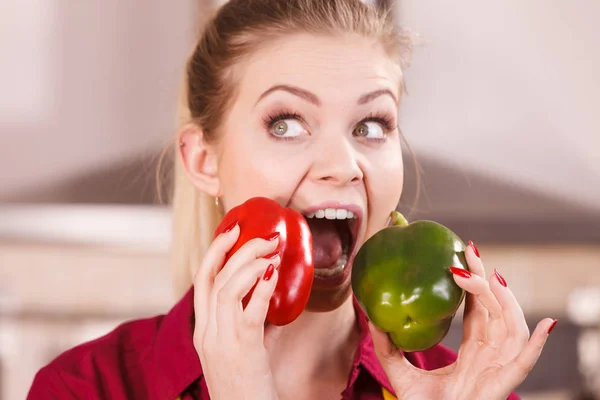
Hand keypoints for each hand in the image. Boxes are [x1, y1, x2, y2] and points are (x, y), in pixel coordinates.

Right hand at [192, 222, 282, 399]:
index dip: (215, 251)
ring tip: (273, 252)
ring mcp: (221, 341)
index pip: (202, 280)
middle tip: (263, 236)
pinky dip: (262, 288)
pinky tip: (274, 273)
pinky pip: (250, 311)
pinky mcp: (243, 350)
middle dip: (237, 249)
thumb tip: (267, 293)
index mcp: (203, 330)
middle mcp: (207, 332)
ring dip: (251, 264)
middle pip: (213, 278)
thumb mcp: (241, 349)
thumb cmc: (247, 385)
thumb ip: (249, 321)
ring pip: (227, 289)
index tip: (232, 230)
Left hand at [369, 242, 555, 399]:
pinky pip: (525, 363)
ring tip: (489, 276)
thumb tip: (370, 316)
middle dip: (486, 279)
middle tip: (470, 250)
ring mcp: (497, 369)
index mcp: (471, 351)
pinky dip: (537, 344)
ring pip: (512, 328)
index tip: (462, 255)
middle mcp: (488, 355)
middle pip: (495, 310)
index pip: (478, 309)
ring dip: (505, 300)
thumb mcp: (399, 371)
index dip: (474, 283)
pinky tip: (545, 324)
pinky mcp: (502, 384)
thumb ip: (387, 346)